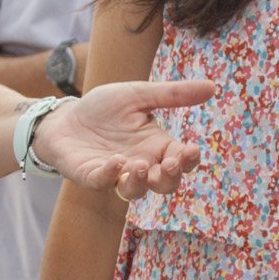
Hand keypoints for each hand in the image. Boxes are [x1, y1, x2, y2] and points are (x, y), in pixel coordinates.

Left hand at [34, 81, 214, 196]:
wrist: (65, 116)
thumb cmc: (103, 108)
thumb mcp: (139, 95)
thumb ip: (173, 95)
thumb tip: (213, 87)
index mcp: (156, 146)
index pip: (181, 160)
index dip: (188, 160)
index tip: (190, 149)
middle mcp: (141, 164)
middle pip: (164, 184)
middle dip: (170, 177)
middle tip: (169, 163)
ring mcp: (116, 174)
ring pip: (136, 191)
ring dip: (141, 182)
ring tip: (140, 165)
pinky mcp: (91, 176)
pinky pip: (103, 183)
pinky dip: (110, 175)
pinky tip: (116, 161)